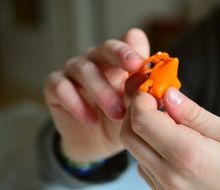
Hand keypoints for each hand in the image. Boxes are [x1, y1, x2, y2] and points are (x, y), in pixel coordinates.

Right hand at [44, 28, 149, 162]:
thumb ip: (143, 92)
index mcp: (118, 62)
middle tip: (133, 69)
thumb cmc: (120, 120)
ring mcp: (73, 71)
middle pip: (105, 48)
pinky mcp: (55, 86)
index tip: (142, 63)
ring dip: (102, 91)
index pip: (126, 43)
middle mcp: (96, 60)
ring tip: (118, 114)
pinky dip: (76, 103)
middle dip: (120, 56)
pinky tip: (90, 120)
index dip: (133, 49)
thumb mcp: (136, 108)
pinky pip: (60, 87)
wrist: (97, 142)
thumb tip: (157, 81)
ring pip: (84, 69)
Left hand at [121, 87, 219, 189]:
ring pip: (134, 149)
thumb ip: (194, 115)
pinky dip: (148, 145)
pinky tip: (168, 139)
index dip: (142, 99)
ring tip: (165, 118)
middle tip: (155, 99)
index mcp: (188, 156)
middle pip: (130, 135)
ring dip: (142, 128)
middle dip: (137, 110)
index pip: (143, 120)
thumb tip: (169, 95)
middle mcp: (169, 177)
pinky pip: (143, 164)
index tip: (154, 88)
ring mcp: (163, 189)